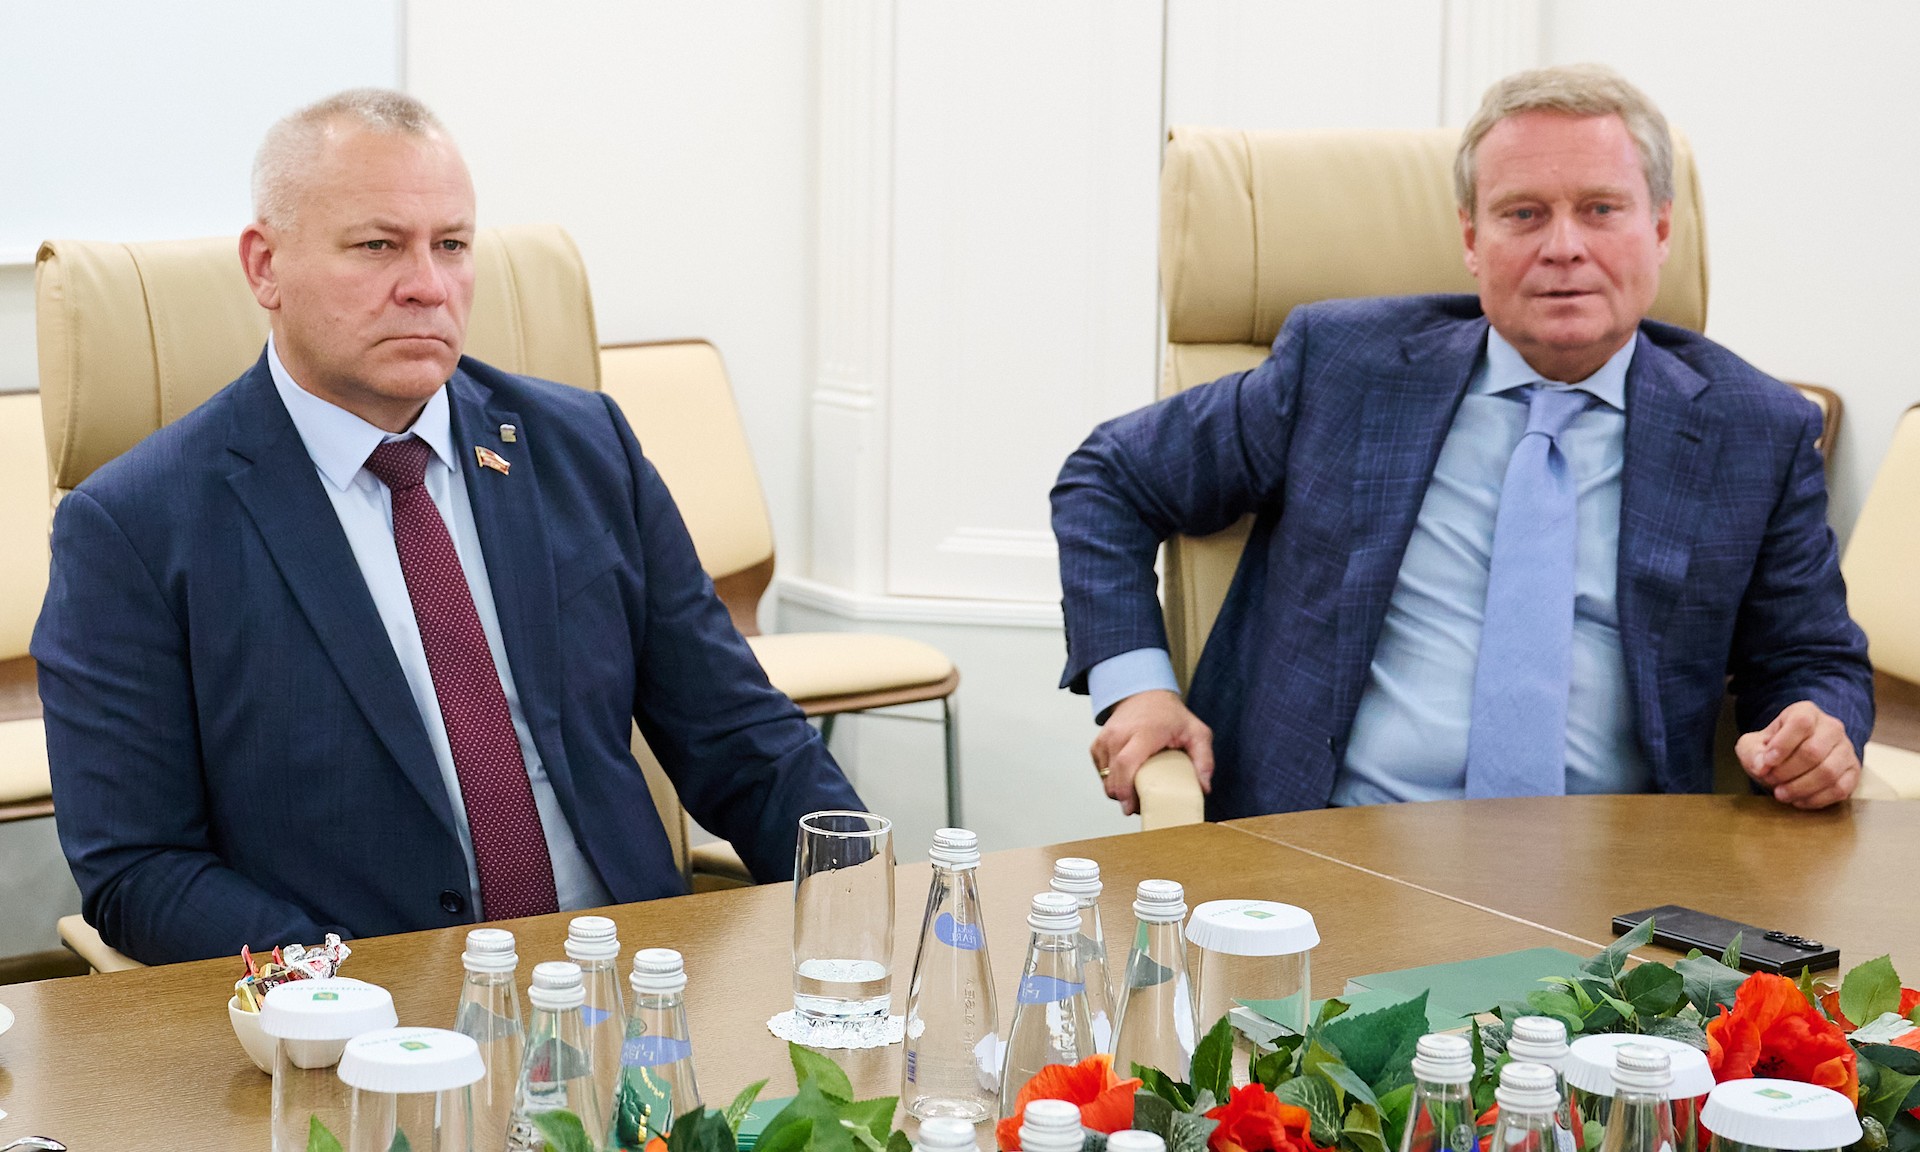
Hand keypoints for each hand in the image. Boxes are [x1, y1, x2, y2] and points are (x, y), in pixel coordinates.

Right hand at [1090, 690, 1212, 815]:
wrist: (1145, 694)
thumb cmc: (1171, 716)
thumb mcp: (1197, 733)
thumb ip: (1204, 759)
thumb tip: (1204, 788)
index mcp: (1144, 732)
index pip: (1126, 763)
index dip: (1125, 788)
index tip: (1131, 807)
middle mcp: (1120, 734)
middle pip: (1113, 775)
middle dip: (1124, 798)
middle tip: (1141, 806)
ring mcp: (1105, 738)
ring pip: (1105, 777)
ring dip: (1118, 791)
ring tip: (1136, 792)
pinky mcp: (1098, 744)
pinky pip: (1101, 771)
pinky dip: (1112, 780)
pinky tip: (1127, 778)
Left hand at [1736, 700, 1860, 808]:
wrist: (1795, 756)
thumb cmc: (1774, 748)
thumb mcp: (1753, 745)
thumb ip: (1752, 752)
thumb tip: (1763, 766)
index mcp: (1806, 712)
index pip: (1801, 723)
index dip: (1782, 745)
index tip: (1766, 762)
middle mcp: (1831, 727)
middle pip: (1813, 751)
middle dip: (1787, 771)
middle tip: (1770, 780)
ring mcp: (1846, 749)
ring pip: (1828, 772)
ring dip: (1800, 788)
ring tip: (1781, 793)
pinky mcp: (1853, 772)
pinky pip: (1840, 789)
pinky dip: (1816, 799)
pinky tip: (1798, 800)